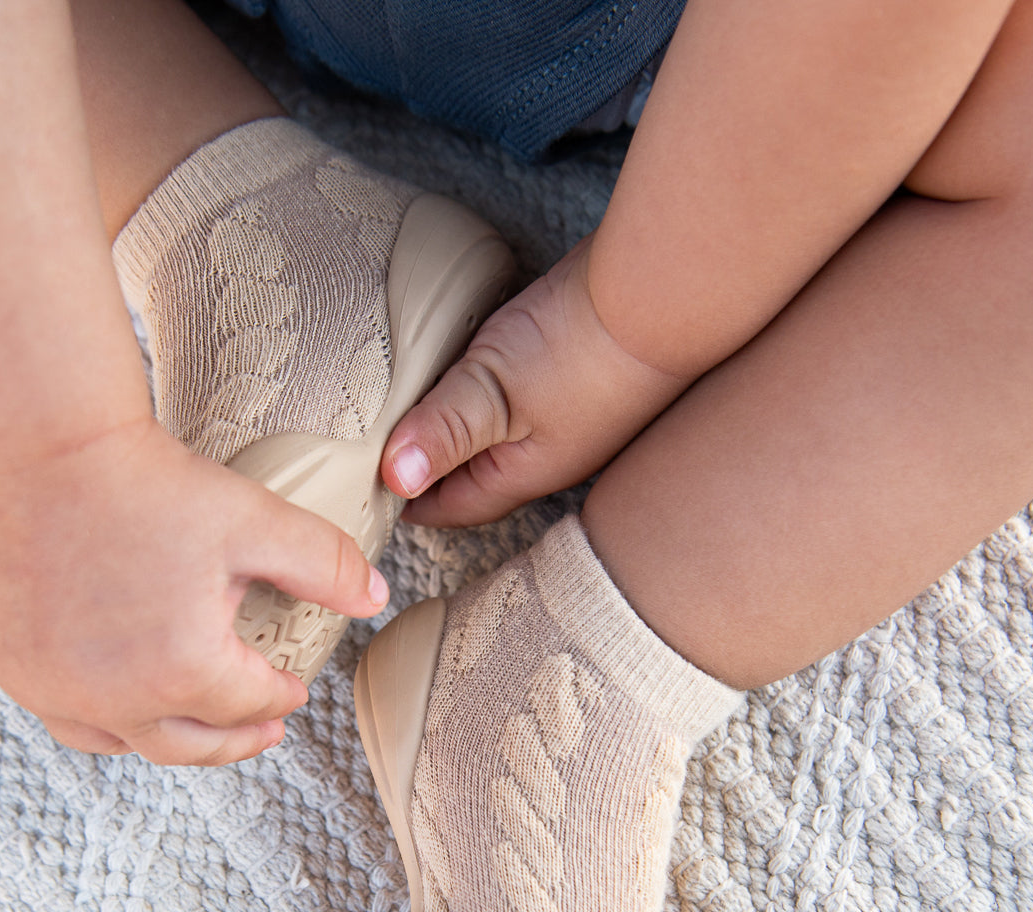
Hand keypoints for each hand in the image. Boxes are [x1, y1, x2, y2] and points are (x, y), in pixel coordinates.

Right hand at [0, 419, 388, 764]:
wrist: (34, 447)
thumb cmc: (142, 481)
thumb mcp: (252, 519)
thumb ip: (323, 563)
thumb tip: (375, 595)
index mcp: (184, 669)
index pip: (250, 703)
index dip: (281, 697)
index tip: (293, 688)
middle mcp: (117, 697)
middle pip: (193, 743)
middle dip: (237, 739)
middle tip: (263, 731)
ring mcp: (57, 689)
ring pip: (128, 742)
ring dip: (173, 738)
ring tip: (195, 725)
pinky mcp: (13, 668)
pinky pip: (70, 721)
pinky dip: (107, 722)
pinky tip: (123, 702)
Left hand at [381, 238, 687, 525]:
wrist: (667, 285)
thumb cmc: (582, 346)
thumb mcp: (495, 391)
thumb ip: (444, 431)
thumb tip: (392, 480)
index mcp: (523, 473)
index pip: (451, 505)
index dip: (406, 500)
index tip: (364, 491)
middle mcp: (547, 453)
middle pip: (473, 475)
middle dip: (430, 469)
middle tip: (378, 453)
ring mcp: (568, 413)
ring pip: (496, 433)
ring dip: (456, 426)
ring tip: (410, 408)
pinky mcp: (577, 372)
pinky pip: (518, 395)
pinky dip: (484, 389)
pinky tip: (470, 365)